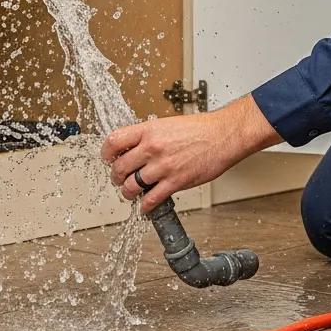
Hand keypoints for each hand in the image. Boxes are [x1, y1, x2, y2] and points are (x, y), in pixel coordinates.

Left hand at [100, 94, 282, 212]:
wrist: (224, 136)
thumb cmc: (201, 129)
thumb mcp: (168, 124)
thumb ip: (150, 136)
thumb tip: (135, 148)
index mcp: (149, 130)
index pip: (113, 142)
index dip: (106, 154)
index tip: (109, 159)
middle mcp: (152, 147)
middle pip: (119, 168)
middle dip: (116, 177)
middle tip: (120, 178)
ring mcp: (163, 166)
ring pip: (130, 186)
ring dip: (128, 192)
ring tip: (131, 192)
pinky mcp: (175, 181)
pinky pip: (151, 200)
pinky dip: (145, 206)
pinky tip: (147, 204)